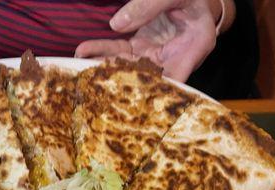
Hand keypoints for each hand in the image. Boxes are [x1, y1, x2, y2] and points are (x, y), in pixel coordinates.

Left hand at [75, 0, 228, 81]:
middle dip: (118, 81)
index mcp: (195, 47)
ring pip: (128, 66)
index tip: (129, 95)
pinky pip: (120, 53)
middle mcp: (175, 59)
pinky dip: (102, 51)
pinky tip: (83, 51)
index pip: (175, 79)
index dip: (153, 91)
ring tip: (80, 66)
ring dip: (103, 66)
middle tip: (94, 83)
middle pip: (146, 77)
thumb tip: (115, 26)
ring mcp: (156, 55)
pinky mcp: (142, 48)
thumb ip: (148, 6)